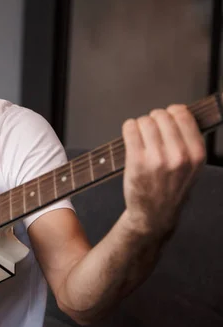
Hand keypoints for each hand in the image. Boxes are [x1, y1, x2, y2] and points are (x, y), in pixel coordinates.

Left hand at [121, 104, 205, 237]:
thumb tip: (178, 112)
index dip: (172, 112)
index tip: (167, 117)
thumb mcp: (192, 167)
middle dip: (154, 119)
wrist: (154, 214)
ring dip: (140, 124)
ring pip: (145, 121)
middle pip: (162, 116)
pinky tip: (131, 134)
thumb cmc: (171, 188)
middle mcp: (179, 156)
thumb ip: (189, 142)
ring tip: (141, 135)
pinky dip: (129, 128)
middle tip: (151, 129)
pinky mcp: (136, 161)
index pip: (183, 115)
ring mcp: (157, 159)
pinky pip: (130, 129)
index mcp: (197, 154)